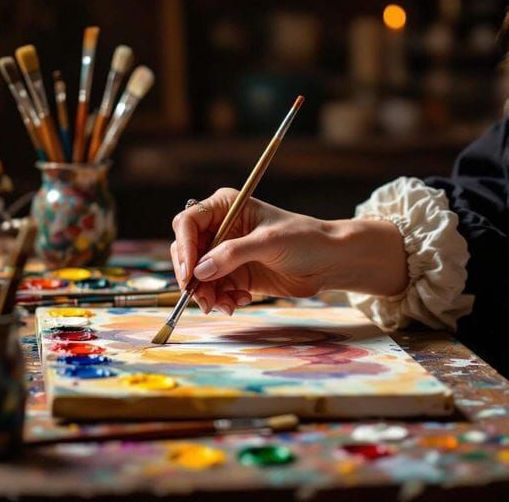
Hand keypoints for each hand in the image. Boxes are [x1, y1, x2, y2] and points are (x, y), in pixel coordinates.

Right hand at [169, 188, 407, 314]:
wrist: (331, 262)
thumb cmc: (304, 239)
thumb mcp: (267, 242)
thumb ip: (232, 254)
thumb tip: (199, 271)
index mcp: (225, 207)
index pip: (188, 223)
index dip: (184, 247)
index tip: (190, 273)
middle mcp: (220, 228)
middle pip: (188, 250)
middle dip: (192, 276)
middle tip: (202, 298)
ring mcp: (226, 253)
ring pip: (199, 274)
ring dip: (206, 293)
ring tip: (224, 306)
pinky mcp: (236, 274)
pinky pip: (215, 289)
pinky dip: (220, 299)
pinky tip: (238, 303)